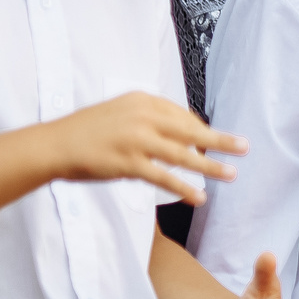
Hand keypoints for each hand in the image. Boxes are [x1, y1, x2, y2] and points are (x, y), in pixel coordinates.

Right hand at [43, 92, 244, 204]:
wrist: (53, 144)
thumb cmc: (86, 130)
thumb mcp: (120, 111)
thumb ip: (148, 118)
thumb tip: (179, 132)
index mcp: (143, 100)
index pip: (182, 116)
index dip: (200, 131)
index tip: (212, 141)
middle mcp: (143, 117)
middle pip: (191, 131)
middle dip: (220, 141)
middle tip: (245, 147)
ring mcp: (137, 140)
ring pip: (183, 155)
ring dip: (210, 166)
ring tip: (232, 174)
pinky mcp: (128, 163)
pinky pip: (164, 177)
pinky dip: (184, 188)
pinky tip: (199, 197)